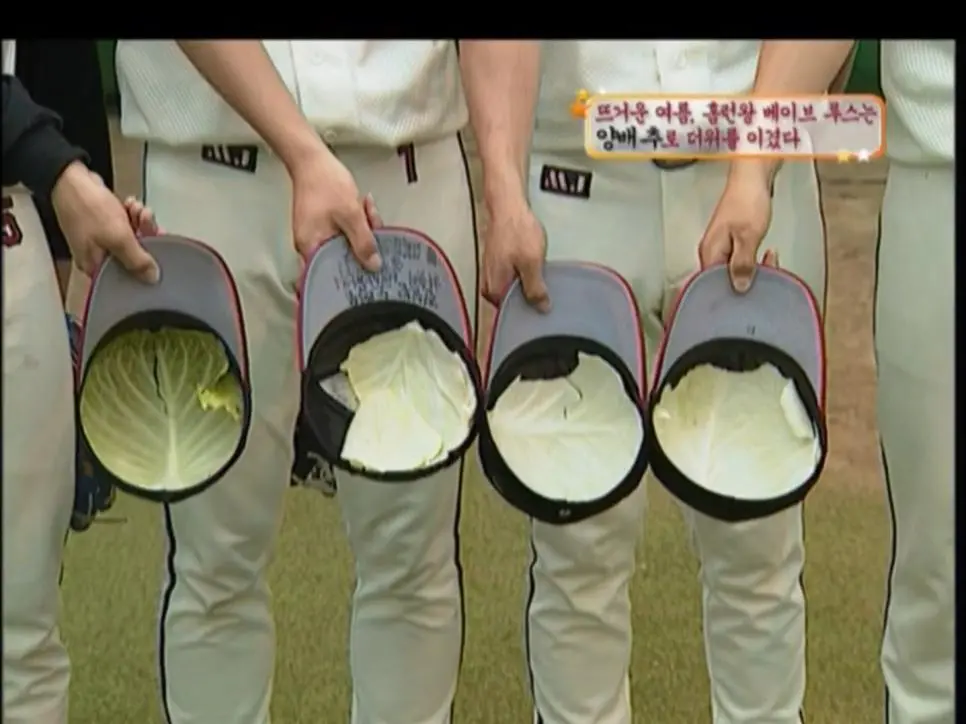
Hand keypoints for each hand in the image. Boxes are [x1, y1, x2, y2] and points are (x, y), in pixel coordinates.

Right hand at [51, 162, 159, 283]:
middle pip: (132, 256)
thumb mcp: (118, 238)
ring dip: (140, 222)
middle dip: (144, 237)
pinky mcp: (102, 224)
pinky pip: (125, 225)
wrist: (71, 179)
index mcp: (96, 267)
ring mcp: (99, 239)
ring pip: (131, 238)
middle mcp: (97, 256)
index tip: (161, 251)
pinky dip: (131, 215)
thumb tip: (152, 278)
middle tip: (147, 222)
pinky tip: (130, 205)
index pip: (129, 276)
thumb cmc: (87, 208)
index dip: (146, 264)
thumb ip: (137, 260)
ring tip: (137, 209)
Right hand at [289, 148, 382, 270]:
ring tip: (367, 208)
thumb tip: (373, 266)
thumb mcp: (351, 215)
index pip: (333, 274)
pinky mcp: (324, 224)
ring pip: (347, 241)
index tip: (372, 270)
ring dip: (362, 227)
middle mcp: (311, 245)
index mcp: (312, 248)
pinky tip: (363, 205)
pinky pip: (344, 230)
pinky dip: (356, 221)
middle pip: (344, 257)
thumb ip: (363, 242)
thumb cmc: (325, 183)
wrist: (311, 158)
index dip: (354, 274)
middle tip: (372, 225)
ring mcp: (317, 234)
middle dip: (363, 242)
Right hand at [482, 197, 549, 310]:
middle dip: (529, 300)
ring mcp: (492, 274)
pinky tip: (534, 268)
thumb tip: (542, 308)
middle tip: (548, 293)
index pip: (513, 314)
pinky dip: (523, 275)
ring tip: (542, 278)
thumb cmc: (517, 231)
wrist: (507, 206)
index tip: (546, 310)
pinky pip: (512, 278)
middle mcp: (489, 285)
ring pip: (513, 289)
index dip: (531, 313)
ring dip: (527, 286)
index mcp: (495, 290)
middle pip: (512, 303)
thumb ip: (535, 289)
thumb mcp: (532, 263)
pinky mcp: (498, 263)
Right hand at [698, 163, 778, 292]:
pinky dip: (751, 263)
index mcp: (709, 253)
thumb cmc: (748, 203)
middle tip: (764, 286)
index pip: (711, 285)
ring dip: (750, 273)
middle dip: (742, 285)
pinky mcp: (731, 241)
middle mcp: (710, 252)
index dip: (728, 295)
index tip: (747, 299)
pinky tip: (766, 261)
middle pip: (721, 279)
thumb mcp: (748, 237)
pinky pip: (738, 260)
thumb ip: (743, 264)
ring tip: (769, 272)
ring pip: (731, 270)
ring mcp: (720, 246)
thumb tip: (740, 288)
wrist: (751, 177)